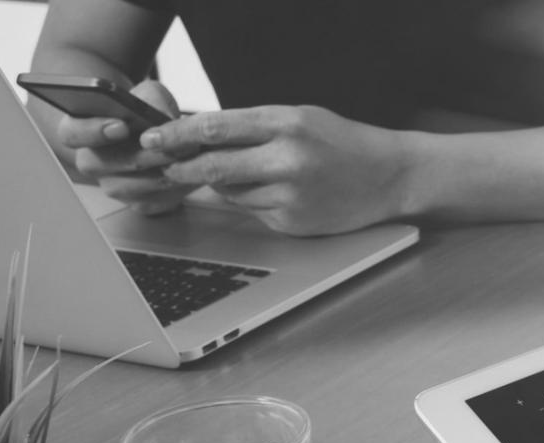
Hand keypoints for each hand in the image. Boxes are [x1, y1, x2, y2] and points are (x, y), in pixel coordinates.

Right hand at [55, 79, 194, 214]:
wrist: (152, 136)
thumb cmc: (141, 112)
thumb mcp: (147, 95)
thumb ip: (151, 98)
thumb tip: (160, 114)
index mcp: (79, 131)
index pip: (73, 134)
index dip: (94, 131)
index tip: (120, 126)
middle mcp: (92, 163)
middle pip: (110, 165)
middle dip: (146, 155)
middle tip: (173, 145)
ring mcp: (115, 187)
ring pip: (139, 186)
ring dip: (167, 171)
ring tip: (191, 156)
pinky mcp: (141, 204)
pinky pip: (160, 200)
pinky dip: (180, 187)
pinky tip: (194, 171)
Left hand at [140, 105, 408, 234]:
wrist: (390, 177)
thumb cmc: (343, 142)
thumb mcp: (300, 118)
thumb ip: (253, 126)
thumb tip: (198, 135)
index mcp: (287, 124)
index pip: (215, 127)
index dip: (177, 134)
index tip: (153, 137)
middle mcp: (287, 160)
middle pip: (213, 166)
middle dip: (183, 167)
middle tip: (167, 166)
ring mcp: (290, 195)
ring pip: (230, 192)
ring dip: (225, 185)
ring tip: (256, 174)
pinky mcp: (293, 222)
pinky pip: (253, 211)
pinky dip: (254, 202)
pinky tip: (281, 193)